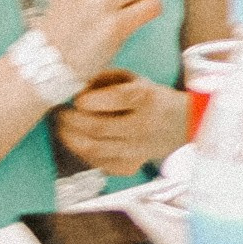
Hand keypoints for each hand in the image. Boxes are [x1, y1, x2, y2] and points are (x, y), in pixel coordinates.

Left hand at [52, 69, 190, 177]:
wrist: (181, 125)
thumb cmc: (150, 97)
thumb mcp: (133, 78)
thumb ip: (104, 77)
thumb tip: (76, 86)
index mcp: (146, 98)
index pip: (118, 99)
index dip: (92, 100)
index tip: (76, 99)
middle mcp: (143, 125)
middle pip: (100, 127)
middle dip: (72, 121)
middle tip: (60, 113)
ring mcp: (137, 150)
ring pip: (95, 149)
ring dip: (71, 139)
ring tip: (61, 128)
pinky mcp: (131, 165)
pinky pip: (100, 163)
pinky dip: (82, 153)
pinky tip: (76, 142)